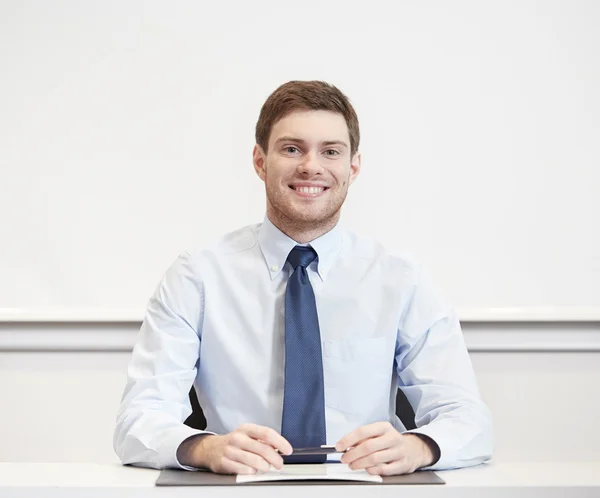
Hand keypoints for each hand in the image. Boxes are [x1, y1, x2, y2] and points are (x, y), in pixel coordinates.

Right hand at [178, 424, 292, 473]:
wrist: (210, 449)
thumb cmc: (234, 443)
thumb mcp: (247, 435)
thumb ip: (262, 440)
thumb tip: (280, 448)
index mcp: (246, 429)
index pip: (267, 433)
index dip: (280, 442)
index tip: (288, 450)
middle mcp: (238, 438)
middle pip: (263, 449)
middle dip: (275, 459)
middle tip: (279, 464)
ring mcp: (230, 450)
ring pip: (255, 461)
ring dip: (265, 466)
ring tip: (266, 467)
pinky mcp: (225, 463)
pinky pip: (245, 470)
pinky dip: (252, 472)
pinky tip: (252, 469)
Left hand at [335, 422, 435, 475]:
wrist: (413, 449)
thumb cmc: (390, 441)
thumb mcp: (379, 433)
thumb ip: (364, 438)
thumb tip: (346, 445)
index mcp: (384, 427)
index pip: (363, 431)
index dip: (348, 439)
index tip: (339, 446)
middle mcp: (392, 438)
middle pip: (368, 447)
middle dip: (352, 454)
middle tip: (344, 458)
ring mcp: (398, 451)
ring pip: (374, 459)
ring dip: (359, 464)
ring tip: (352, 465)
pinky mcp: (402, 464)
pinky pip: (383, 470)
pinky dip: (372, 470)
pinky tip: (367, 469)